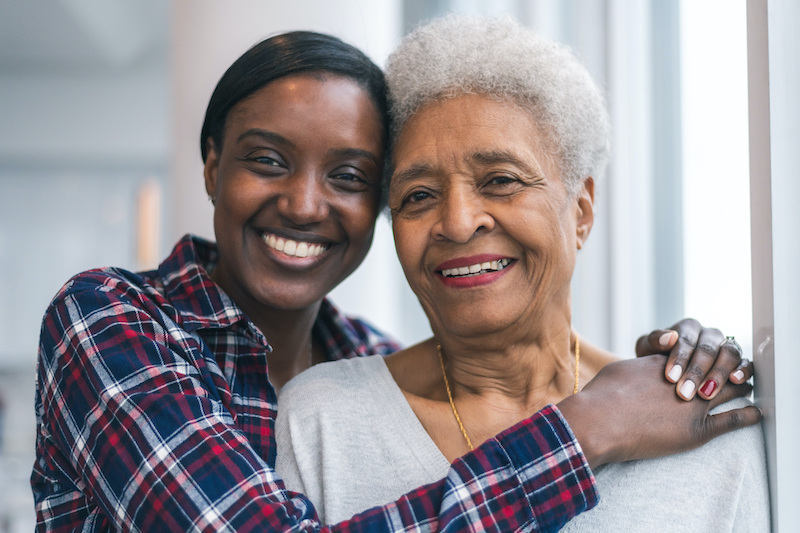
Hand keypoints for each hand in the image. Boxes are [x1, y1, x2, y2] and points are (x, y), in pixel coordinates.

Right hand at [557, 354, 760, 468]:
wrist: (601, 421)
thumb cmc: (603, 395)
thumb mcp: (621, 369)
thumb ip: (638, 368)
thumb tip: (639, 370)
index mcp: (667, 359)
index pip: (698, 351)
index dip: (710, 353)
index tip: (717, 355)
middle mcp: (686, 376)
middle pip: (720, 365)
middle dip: (731, 366)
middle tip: (741, 368)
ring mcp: (695, 403)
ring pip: (731, 390)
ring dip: (742, 387)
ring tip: (749, 387)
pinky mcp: (698, 430)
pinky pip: (733, 420)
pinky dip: (748, 416)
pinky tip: (757, 414)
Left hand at [635, 318, 753, 400]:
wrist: (663, 370)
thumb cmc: (655, 358)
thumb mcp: (647, 349)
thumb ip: (654, 341)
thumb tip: (669, 337)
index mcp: (688, 327)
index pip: (686, 340)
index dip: (679, 359)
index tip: (670, 378)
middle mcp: (709, 334)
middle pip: (707, 349)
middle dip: (696, 372)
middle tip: (685, 393)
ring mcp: (725, 346)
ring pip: (729, 354)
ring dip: (718, 374)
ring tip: (706, 393)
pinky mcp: (738, 361)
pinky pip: (746, 362)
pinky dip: (743, 370)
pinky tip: (736, 381)